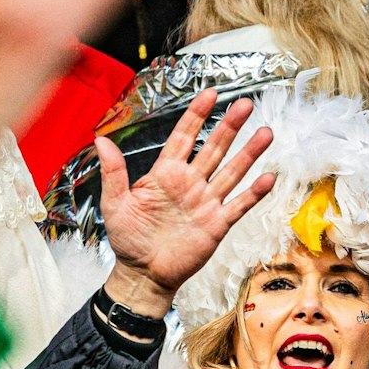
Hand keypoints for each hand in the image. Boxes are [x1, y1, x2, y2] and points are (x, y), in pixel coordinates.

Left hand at [98, 91, 275, 316]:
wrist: (143, 275)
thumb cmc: (127, 240)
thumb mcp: (114, 204)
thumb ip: (113, 173)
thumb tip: (100, 140)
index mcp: (165, 174)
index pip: (184, 137)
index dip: (196, 115)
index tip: (210, 94)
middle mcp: (190, 184)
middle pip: (214, 148)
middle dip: (229, 126)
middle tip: (245, 104)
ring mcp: (206, 203)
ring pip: (231, 172)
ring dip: (249, 153)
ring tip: (265, 132)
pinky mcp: (217, 224)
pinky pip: (238, 205)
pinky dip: (253, 192)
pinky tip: (267, 177)